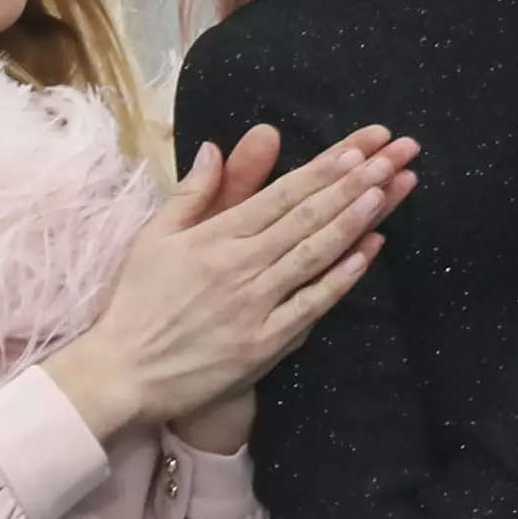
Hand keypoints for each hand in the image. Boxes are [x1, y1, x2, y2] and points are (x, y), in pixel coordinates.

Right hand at [49, 123, 414, 438]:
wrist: (124, 373)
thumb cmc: (137, 303)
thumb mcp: (154, 239)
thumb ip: (191, 194)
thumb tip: (213, 148)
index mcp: (213, 237)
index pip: (280, 194)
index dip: (323, 168)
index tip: (359, 145)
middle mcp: (238, 266)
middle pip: (306, 216)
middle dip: (353, 182)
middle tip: (393, 154)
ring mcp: (254, 305)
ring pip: (314, 254)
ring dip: (354, 220)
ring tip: (388, 188)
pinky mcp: (263, 343)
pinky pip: (310, 305)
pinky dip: (341, 278)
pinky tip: (369, 252)